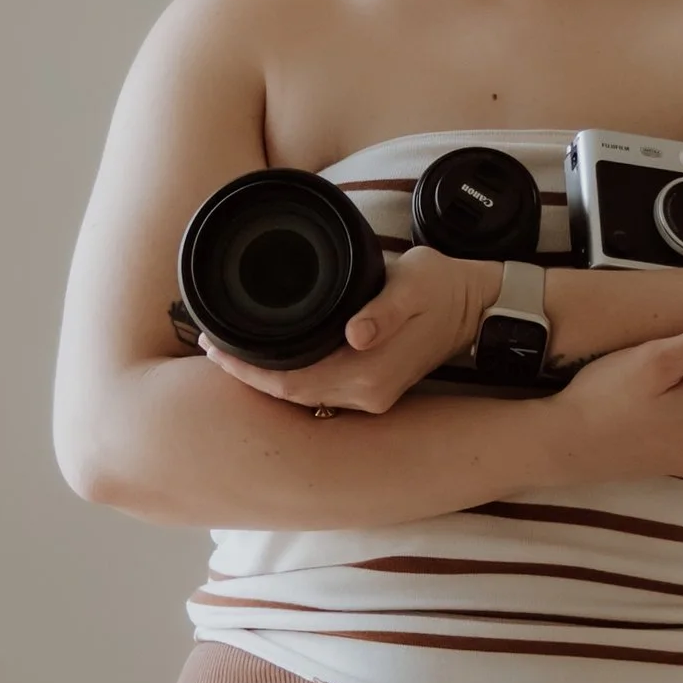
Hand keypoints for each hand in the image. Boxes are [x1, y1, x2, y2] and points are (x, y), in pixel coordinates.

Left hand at [198, 243, 494, 415]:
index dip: (247, 369)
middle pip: (289, 395)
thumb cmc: (442, 286)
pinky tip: (269, 359)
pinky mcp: (373, 389)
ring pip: (302, 396)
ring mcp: (371, 397)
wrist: (476, 306)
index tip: (213, 345)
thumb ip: (384, 309)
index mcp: (369, 374)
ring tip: (227, 350)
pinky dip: (288, 378)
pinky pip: (318, 391)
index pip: (291, 383)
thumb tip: (357, 333)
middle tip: (206, 343)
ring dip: (263, 377)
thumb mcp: (415, 285)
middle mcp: (367, 395)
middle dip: (245, 374)